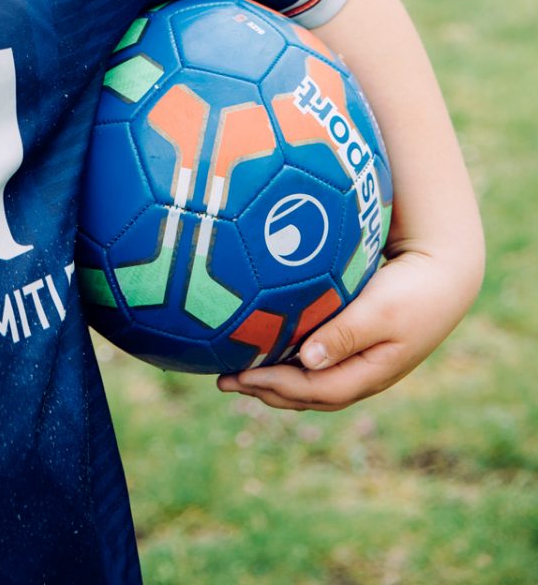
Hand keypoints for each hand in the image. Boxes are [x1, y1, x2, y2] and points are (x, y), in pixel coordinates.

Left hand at [215, 246, 479, 412]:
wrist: (447, 274)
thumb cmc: (414, 289)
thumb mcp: (381, 309)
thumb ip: (345, 334)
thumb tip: (307, 362)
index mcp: (370, 373)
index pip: (314, 391)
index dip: (275, 387)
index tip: (239, 376)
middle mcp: (363, 374)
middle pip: (307, 394)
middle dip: (265, 391)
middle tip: (223, 381)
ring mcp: (361, 362)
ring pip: (310, 382)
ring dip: (274, 381)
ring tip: (237, 373)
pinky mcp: (357, 344)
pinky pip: (316, 363)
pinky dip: (288, 363)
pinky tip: (268, 350)